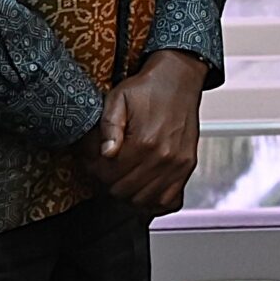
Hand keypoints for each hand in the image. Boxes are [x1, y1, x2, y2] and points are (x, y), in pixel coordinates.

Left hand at [87, 49, 207, 215]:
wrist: (178, 78)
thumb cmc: (147, 88)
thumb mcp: (117, 99)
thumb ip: (108, 127)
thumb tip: (105, 154)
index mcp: (145, 141)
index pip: (110, 176)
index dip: (94, 172)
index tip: (91, 163)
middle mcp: (164, 156)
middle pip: (124, 191)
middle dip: (107, 183)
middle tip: (103, 170)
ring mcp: (178, 164)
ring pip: (144, 200)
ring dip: (128, 194)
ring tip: (120, 178)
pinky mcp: (187, 165)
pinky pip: (169, 200)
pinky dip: (153, 201)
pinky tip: (143, 189)